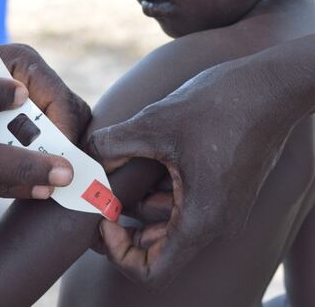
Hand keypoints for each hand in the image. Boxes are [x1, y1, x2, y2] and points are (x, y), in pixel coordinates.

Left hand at [90, 46, 310, 289]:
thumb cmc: (220, 105)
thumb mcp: (155, 123)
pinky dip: (159, 186)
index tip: (104, 216)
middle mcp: (215, 221)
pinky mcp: (224, 186)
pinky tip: (145, 157)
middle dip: (124, 225)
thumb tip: (86, 156)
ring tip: (120, 170)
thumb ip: (114, 144)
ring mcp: (222, 204)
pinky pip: (184, 200)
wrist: (269, 86)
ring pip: (170, 220)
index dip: (118, 251)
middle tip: (101, 195)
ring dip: (140, 201)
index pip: (152, 269)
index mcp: (201, 220)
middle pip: (158, 246)